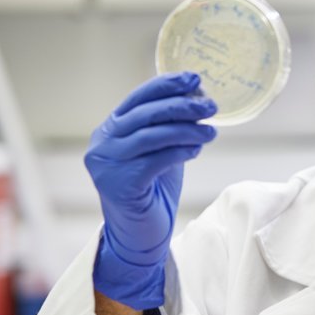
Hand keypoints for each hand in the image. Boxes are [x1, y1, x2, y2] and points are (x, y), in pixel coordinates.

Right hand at [84, 72, 216, 308]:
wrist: (138, 235)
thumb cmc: (150, 191)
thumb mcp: (158, 151)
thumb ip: (168, 127)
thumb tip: (199, 99)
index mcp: (110, 130)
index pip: (138, 97)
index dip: (166, 85)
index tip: (194, 78)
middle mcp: (103, 144)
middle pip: (146, 114)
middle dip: (182, 106)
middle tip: (210, 106)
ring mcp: (107, 164)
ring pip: (152, 135)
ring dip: (187, 130)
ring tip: (211, 131)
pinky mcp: (120, 184)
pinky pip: (156, 159)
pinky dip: (180, 151)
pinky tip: (197, 149)